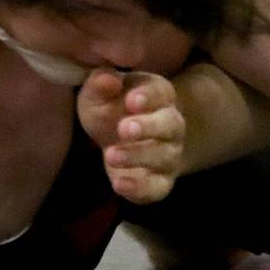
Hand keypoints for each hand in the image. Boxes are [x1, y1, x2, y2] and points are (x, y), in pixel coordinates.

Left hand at [78, 68, 184, 203]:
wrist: (121, 137)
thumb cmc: (111, 106)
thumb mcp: (99, 92)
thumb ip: (101, 83)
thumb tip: (108, 81)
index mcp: (159, 94)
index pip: (160, 92)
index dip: (148, 96)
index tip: (131, 100)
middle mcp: (171, 124)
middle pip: (169, 124)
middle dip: (148, 127)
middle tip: (124, 128)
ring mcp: (169, 154)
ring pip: (163, 156)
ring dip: (138, 156)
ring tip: (111, 155)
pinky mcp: (160, 181)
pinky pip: (157, 187)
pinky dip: (140, 188)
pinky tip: (119, 184)